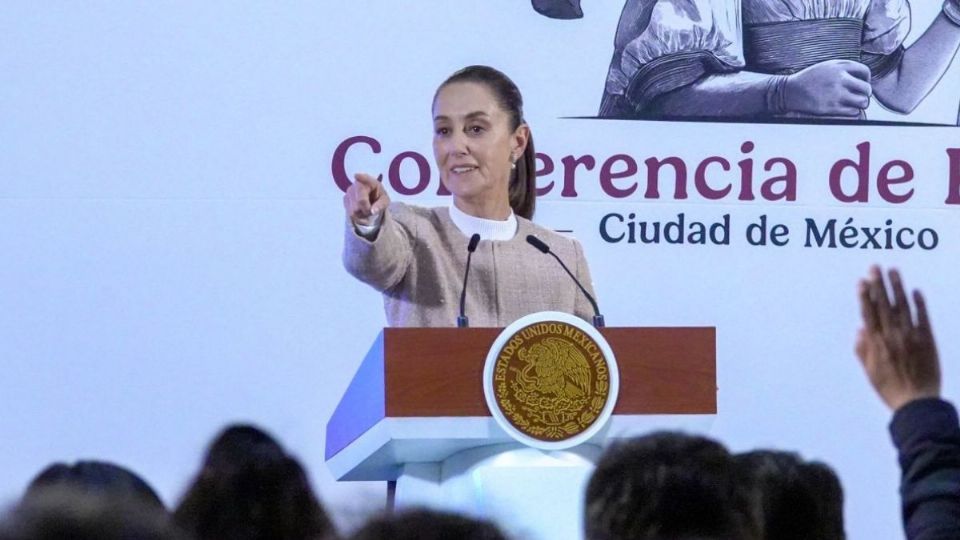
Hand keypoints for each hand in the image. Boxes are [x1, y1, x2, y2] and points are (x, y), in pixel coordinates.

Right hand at [343, 173, 388, 225]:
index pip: (364, 179)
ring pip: (354, 210)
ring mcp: (349, 191)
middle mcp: (357, 184)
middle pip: (360, 201)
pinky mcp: (345, 199)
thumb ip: (381, 205)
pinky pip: (350, 213)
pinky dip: (357, 216)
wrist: (372, 199)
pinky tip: (360, 211)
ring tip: (366, 210)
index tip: (356, 176)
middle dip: (367, 210)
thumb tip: (372, 211)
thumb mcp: (385, 201)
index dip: (361, 178)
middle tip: (371, 210)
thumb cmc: (379, 197)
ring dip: (362, 215)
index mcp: (370, 181)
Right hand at [784, 60, 872, 116]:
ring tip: (852, 104)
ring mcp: (835, 94)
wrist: (789, 91)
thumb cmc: (809, 79)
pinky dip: (851, 112)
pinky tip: (843, 109)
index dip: (866, 79)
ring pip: (862, 101)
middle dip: (864, 94)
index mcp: (840, 66)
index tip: (860, 84)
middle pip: (866, 88)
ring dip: (859, 104)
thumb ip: (845, 68)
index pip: (865, 72)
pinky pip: (853, 112)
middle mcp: (840, 79)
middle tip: (858, 97)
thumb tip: (864, 78)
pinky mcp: (830, 108)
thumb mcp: (827, 66)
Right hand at [856, 266, 940, 410]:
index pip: (869, 313)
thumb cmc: (890, 388)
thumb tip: (860, 329)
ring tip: (893, 271)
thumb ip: (863, 349)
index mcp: (876, 343)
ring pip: (902, 307)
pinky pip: (922, 318)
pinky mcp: (927, 340)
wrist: (917, 402)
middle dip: (878, 285)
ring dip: (897, 288)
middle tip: (875, 267)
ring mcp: (911, 336)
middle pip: (884, 305)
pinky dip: (919, 304)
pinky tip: (915, 291)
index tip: (862, 281)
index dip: (865, 296)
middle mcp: (892, 336)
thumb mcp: (870, 371)